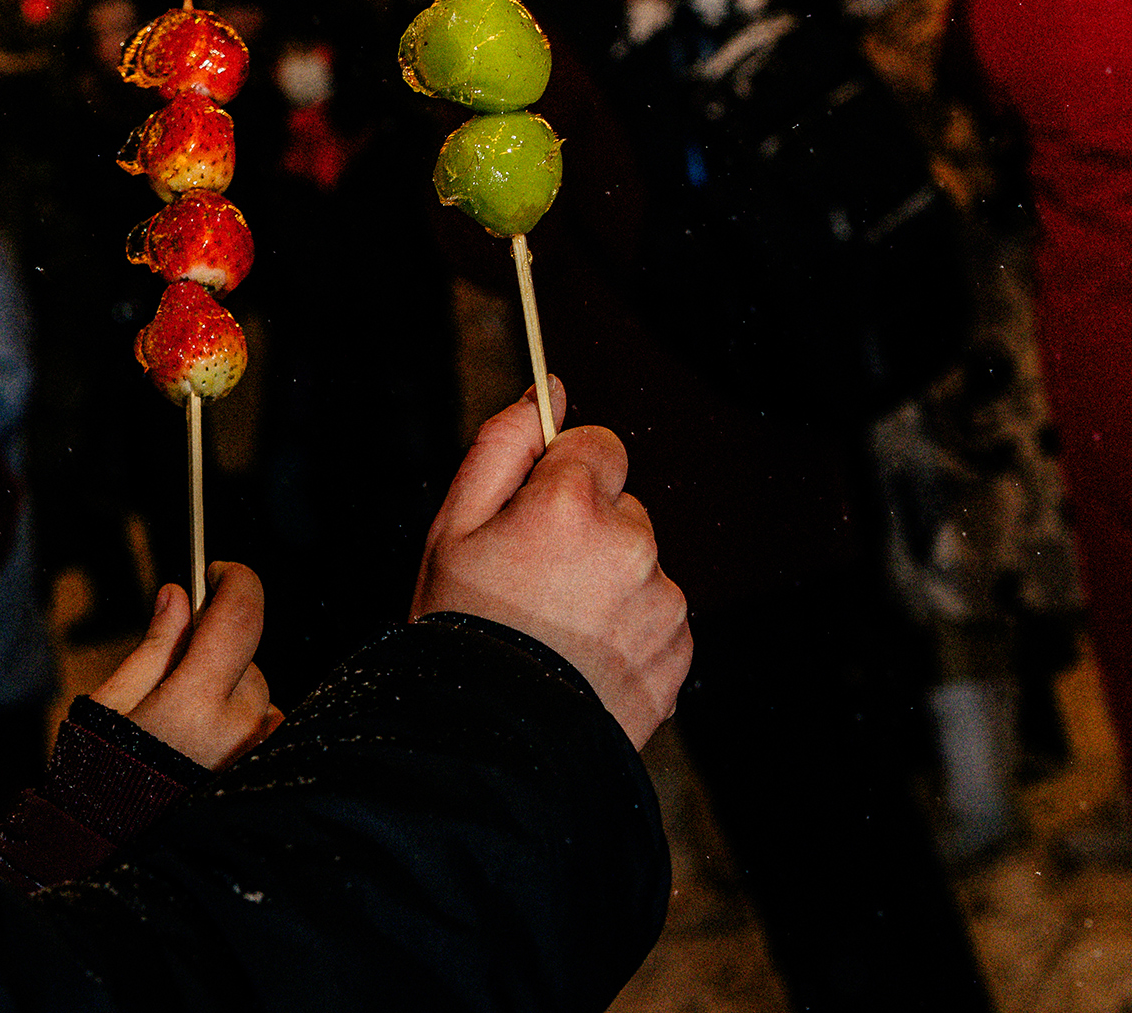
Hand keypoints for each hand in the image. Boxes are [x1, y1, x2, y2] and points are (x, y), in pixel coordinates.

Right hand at [90, 562, 283, 769]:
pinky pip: (265, 728)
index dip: (235, 580)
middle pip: (245, 654)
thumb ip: (154, 647)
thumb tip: (179, 597)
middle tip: (171, 681)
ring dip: (229, 693)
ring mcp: (258, 755)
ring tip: (184, 730)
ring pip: (256, 692)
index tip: (219, 572)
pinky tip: (205, 750)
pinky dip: (242, 726)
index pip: (239, 616)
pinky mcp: (266, 775)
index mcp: (194, 704)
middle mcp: (238, 729)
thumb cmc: (102, 781)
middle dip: (214, 652)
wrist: (117, 857)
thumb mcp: (112, 706)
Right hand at [410, 379, 691, 748]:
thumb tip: (549, 389)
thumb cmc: (461, 626)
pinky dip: (628, 632)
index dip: (561, 475)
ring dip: (609, 584)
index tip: (534, 513)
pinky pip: (658, 619)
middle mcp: (632, 544)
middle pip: (621, 507)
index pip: (598, 444)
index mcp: (574, 503)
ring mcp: (662, 602)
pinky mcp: (678, 653)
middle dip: (586, 531)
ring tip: (555, 631)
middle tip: (532, 583)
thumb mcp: (453, 525)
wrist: (492, 742)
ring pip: (640, 565)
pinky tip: (582, 660)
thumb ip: (504, 444)